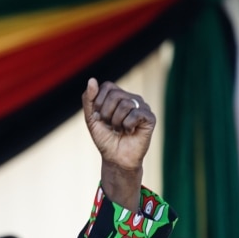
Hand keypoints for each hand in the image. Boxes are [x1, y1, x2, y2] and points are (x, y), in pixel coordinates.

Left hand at [82, 78, 154, 209]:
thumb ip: (89, 99)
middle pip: (115, 95)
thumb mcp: (91, 118)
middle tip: (109, 125)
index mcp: (118, 96)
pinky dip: (127, 126)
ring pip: (125, 105)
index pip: (107, 86)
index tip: (98, 117)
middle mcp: (132, 98)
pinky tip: (129, 132)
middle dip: (106, 113)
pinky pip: (135, 114)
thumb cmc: (105, 138)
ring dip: (116, 122)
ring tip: (119, 130)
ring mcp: (142, 107)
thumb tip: (92, 79)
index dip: (98, 101)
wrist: (116, 158)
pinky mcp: (150, 117)